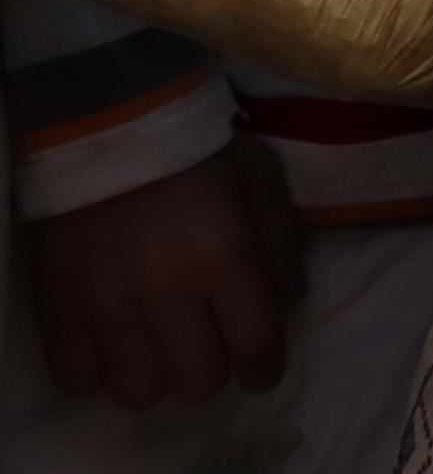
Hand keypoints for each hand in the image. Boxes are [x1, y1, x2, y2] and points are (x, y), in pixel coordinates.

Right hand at [27, 136, 298, 409]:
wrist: (106, 126)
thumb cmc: (194, 151)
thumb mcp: (259, 180)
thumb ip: (278, 243)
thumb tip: (287, 302)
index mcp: (225, 261)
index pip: (254, 347)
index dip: (264, 369)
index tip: (262, 370)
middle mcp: (167, 296)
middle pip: (198, 382)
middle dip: (214, 369)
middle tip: (209, 344)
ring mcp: (108, 309)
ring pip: (140, 392)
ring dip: (157, 377)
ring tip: (158, 346)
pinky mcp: (59, 311)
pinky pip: (78, 380)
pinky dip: (98, 373)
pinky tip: (112, 344)